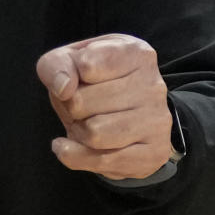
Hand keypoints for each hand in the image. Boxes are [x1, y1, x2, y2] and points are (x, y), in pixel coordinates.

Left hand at [36, 33, 172, 179]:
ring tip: (86, 125)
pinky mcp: (154, 152)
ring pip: (94, 134)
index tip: (78, 80)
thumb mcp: (69, 62)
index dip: (70, 77)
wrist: (125, 114)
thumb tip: (65, 88)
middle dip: (70, 108)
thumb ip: (57, 65)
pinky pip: (103, 162)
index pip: (86, 66)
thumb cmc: (93, 83)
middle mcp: (153, 84)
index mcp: (135, 52)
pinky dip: (77, 157)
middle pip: (81, 103)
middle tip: (81, 107)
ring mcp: (157, 120)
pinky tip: (73, 147)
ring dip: (78, 132)